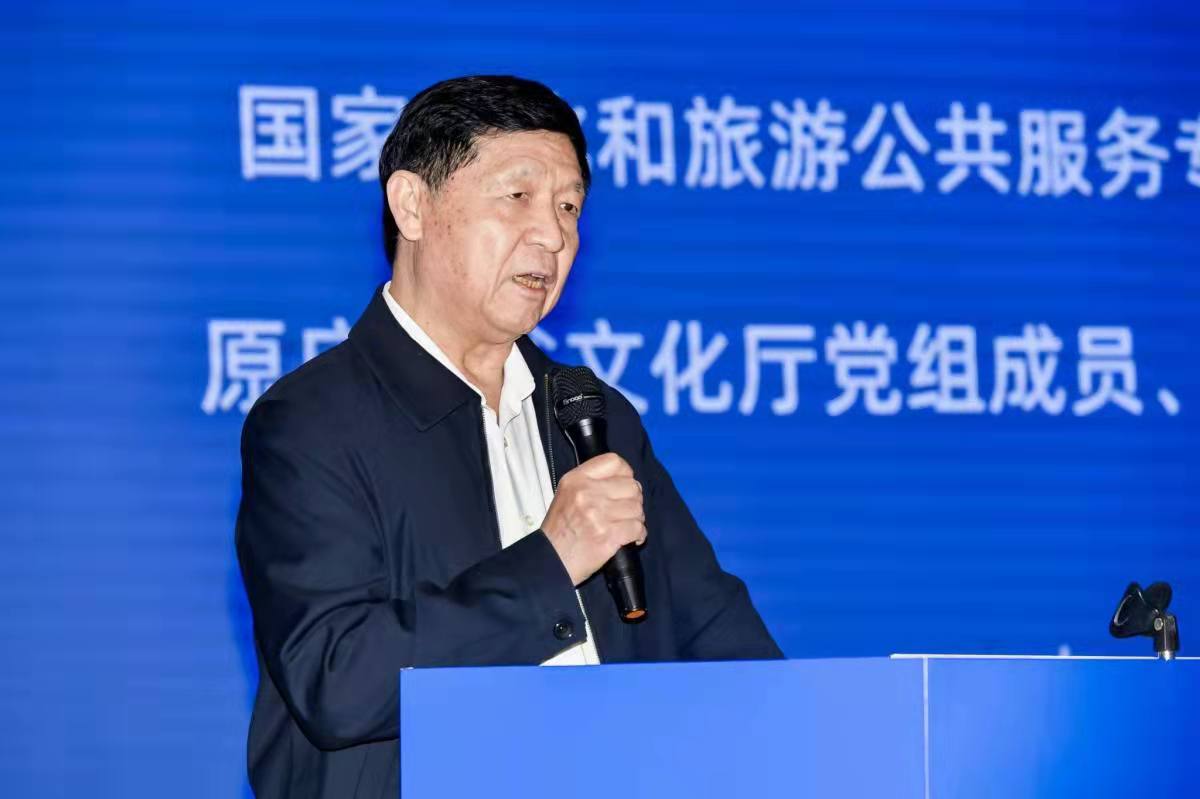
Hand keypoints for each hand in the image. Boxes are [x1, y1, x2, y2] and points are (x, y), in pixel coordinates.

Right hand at [540, 453, 646, 585]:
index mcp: (576, 479)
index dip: (625, 473)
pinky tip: (631, 539)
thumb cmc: (560, 530)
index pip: (614, 461)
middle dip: (633, 500)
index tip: (624, 486)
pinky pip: (638, 527)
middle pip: (631, 486)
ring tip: (626, 526)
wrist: (551, 560)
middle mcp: (587, 493)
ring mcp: (598, 514)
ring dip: (636, 519)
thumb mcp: (567, 495)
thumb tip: (626, 480)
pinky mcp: (608, 535)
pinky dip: (639, 535)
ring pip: (637, 508)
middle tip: (625, 512)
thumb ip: (591, 483)